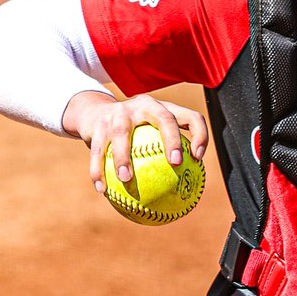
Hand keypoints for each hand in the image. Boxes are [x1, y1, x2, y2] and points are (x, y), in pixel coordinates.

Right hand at [62, 92, 208, 193]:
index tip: (198, 157)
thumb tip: (185, 189)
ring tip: (126, 180)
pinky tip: (102, 190)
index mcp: (164, 109)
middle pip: (164, 117)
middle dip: (172, 139)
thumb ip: (168, 156)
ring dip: (124, 157)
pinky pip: (98, 149)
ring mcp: (120, 112)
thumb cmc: (134, 132)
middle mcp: (145, 105)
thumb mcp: (152, 136)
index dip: (200, 134)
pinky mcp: (98, 123)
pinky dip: (98, 170)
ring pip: (122, 133)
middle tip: (175, 162)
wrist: (96, 113)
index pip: (191, 116)